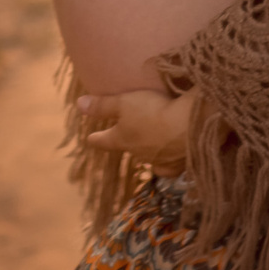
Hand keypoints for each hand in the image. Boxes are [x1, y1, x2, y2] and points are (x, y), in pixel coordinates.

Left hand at [78, 90, 194, 173]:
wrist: (190, 127)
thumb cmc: (153, 111)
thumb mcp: (124, 102)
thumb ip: (102, 105)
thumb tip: (78, 104)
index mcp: (122, 139)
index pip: (104, 140)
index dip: (97, 138)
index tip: (90, 139)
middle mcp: (139, 153)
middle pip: (128, 148)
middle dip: (127, 142)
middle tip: (127, 135)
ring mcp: (159, 161)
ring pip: (149, 157)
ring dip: (149, 150)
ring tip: (152, 142)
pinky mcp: (179, 165)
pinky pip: (169, 167)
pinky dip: (168, 163)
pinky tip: (171, 160)